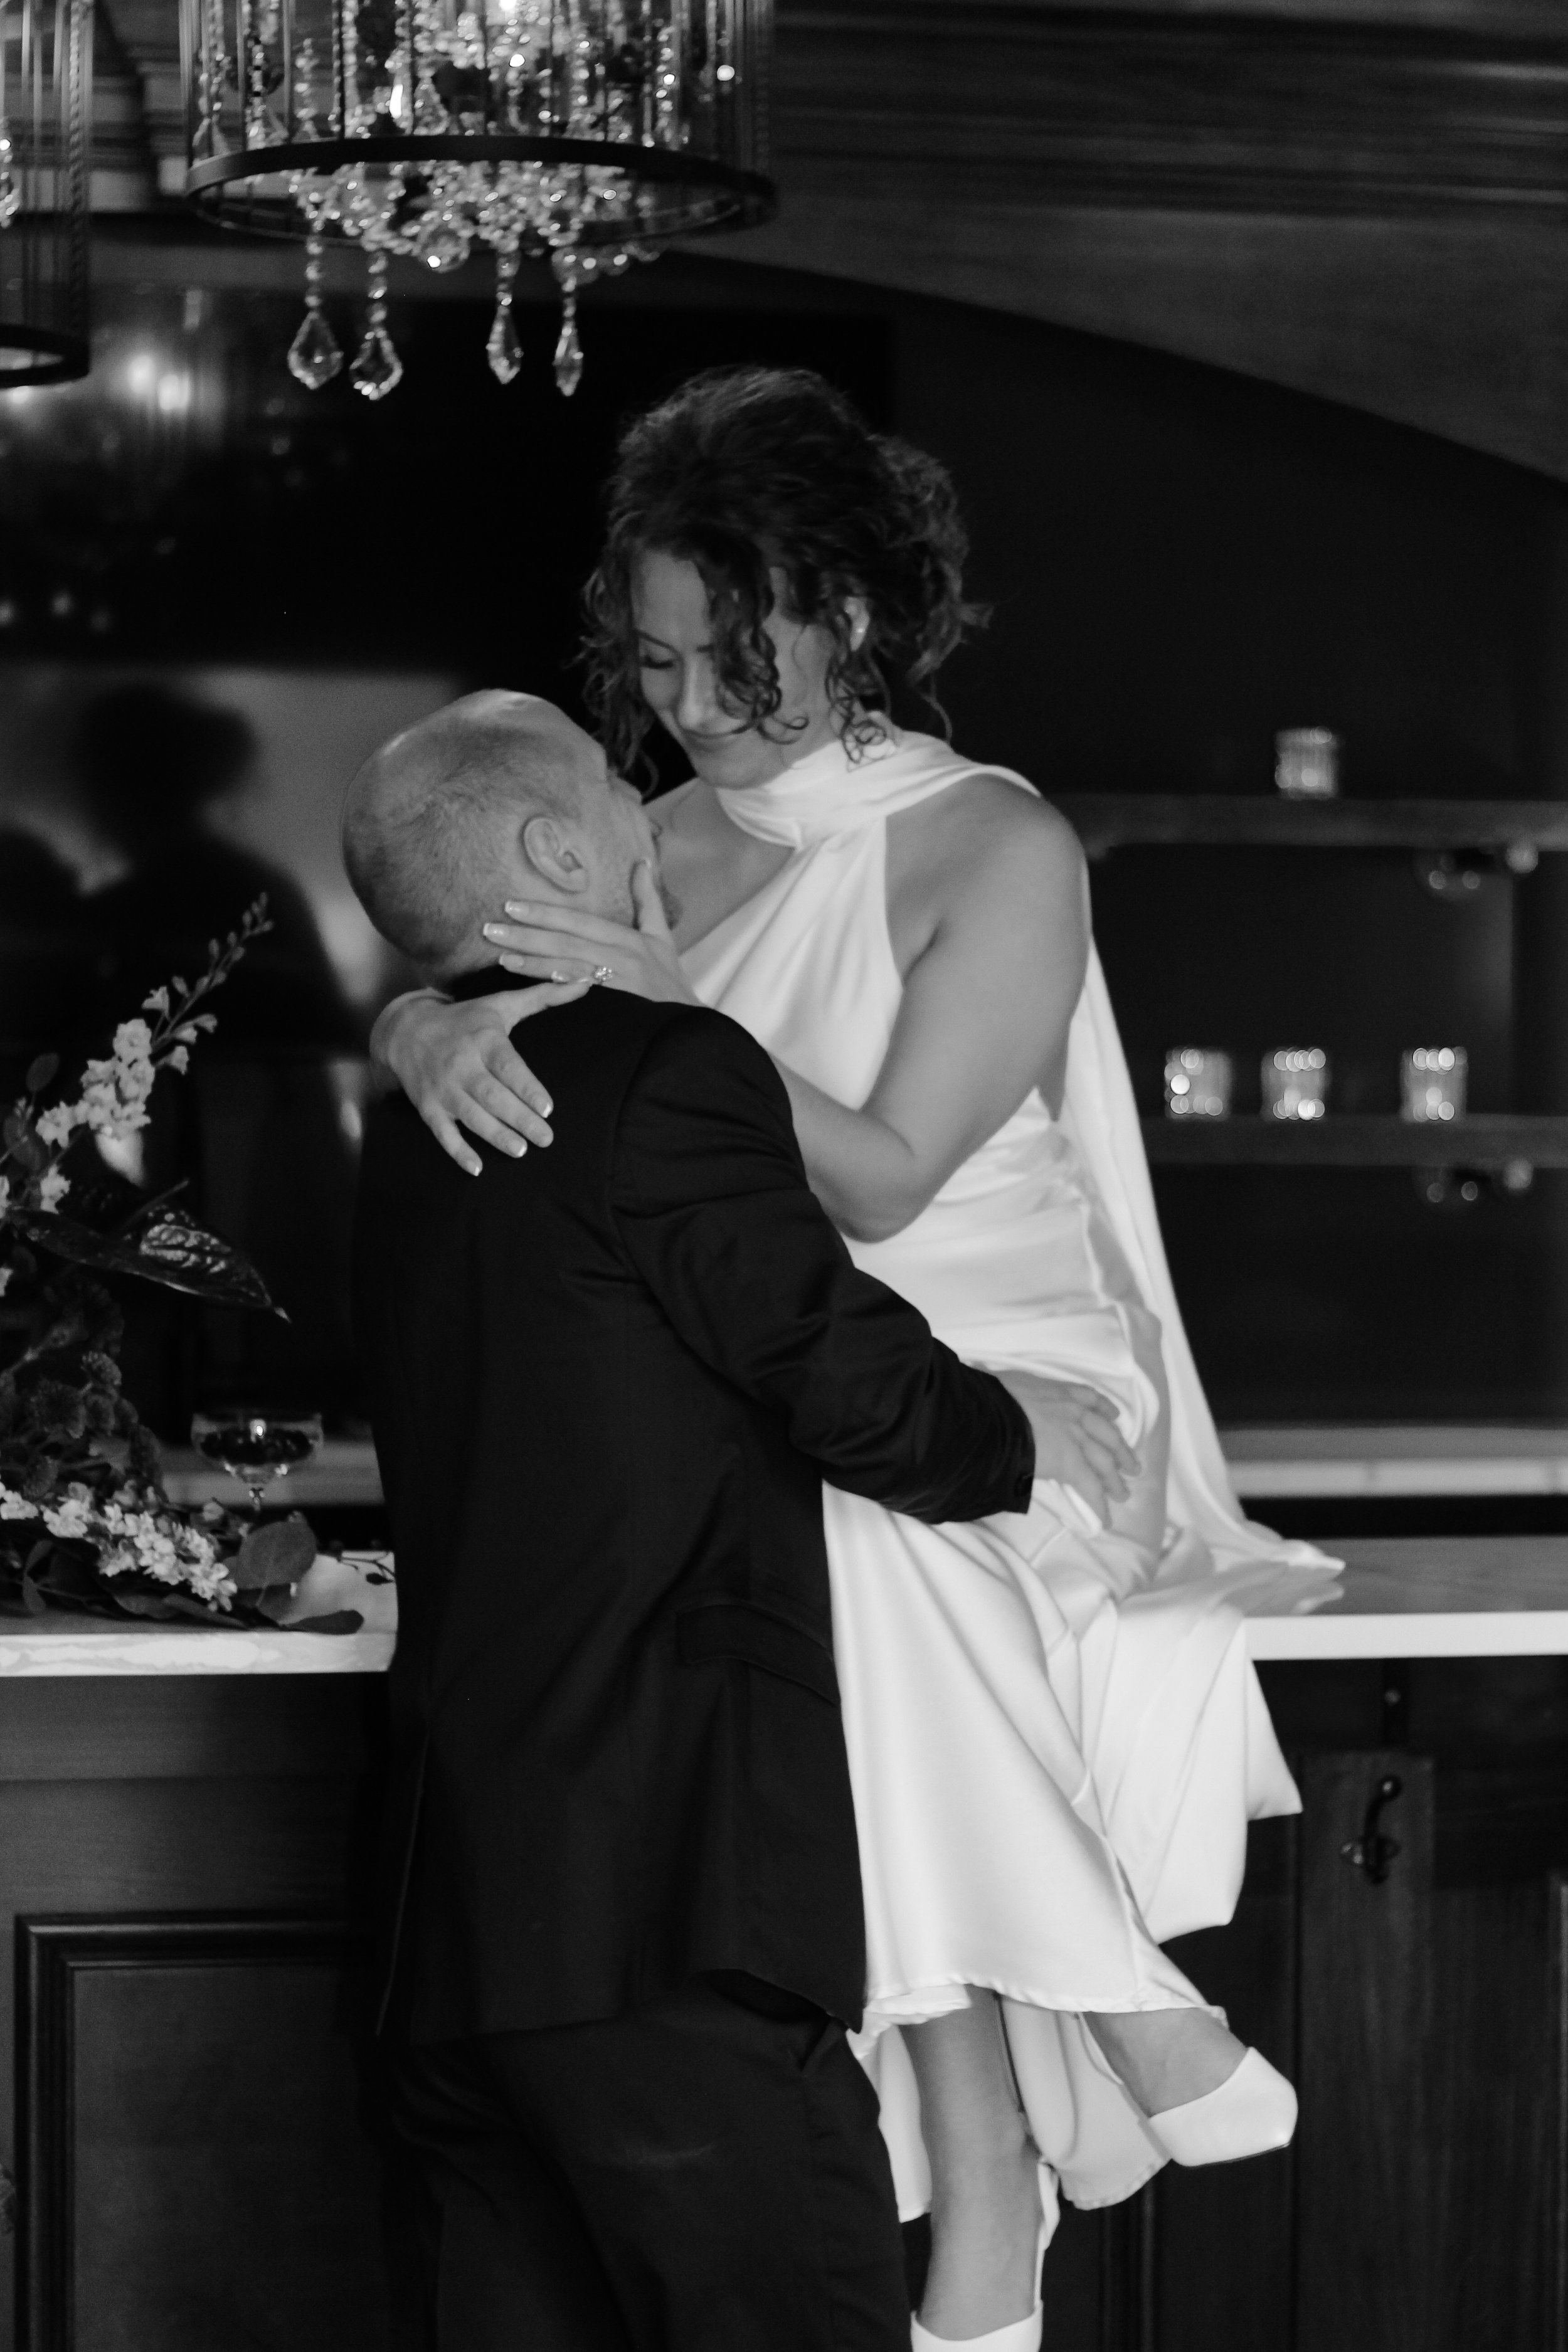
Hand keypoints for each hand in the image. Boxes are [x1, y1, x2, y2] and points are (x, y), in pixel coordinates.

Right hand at [371, 981, 588, 1176]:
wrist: (406, 1031)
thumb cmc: (465, 1019)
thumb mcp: (500, 1004)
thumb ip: (543, 997)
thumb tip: (585, 981)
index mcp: (483, 1040)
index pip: (507, 1066)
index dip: (526, 1087)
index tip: (547, 1107)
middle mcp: (462, 1065)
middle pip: (493, 1096)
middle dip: (519, 1119)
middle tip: (546, 1139)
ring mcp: (443, 1088)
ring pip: (471, 1116)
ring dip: (496, 1136)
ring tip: (520, 1151)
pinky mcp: (429, 1107)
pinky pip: (443, 1133)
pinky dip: (459, 1152)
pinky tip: (478, 1169)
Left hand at [482, 863, 697, 1005]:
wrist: (688, 1028)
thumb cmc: (670, 982)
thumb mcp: (662, 938)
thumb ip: (648, 900)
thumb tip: (642, 863)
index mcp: (629, 940)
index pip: (580, 922)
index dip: (546, 913)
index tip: (513, 906)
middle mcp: (623, 960)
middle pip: (567, 943)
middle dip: (528, 935)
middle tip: (491, 928)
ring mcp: (619, 987)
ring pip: (569, 969)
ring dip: (532, 963)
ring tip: (499, 957)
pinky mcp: (616, 1011)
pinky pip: (581, 998)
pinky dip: (557, 989)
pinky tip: (530, 987)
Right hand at [994, 1371, 1137, 1522]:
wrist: (991, 1414)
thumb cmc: (992, 1398)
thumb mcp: (1010, 1387)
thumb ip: (1018, 1397)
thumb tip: (1007, 1402)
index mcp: (1058, 1392)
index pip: (1089, 1398)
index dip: (1104, 1409)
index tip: (1114, 1415)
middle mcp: (1073, 1412)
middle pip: (1106, 1433)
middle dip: (1120, 1451)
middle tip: (1131, 1465)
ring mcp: (1075, 1438)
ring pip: (1104, 1461)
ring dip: (1115, 1479)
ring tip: (1122, 1494)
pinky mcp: (1071, 1463)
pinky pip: (1090, 1486)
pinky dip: (1099, 1504)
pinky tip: (1105, 1518)